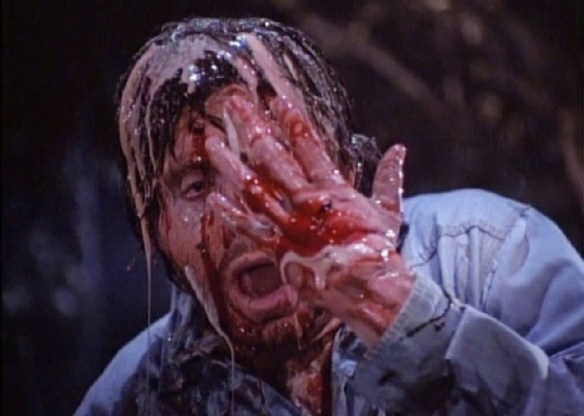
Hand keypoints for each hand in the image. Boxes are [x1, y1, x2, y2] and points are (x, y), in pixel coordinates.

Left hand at [206, 96, 413, 344]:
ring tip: (211, 143)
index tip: (274, 100)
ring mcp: (290, 223)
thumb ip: (389, 177)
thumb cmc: (379, 250)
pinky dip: (231, 215)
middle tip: (234, 105)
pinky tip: (212, 198)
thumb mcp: (389, 210)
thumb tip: (400, 148)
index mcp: (333, 187)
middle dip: (252, 128)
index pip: (308, 144)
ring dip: (231, 164)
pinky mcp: (279, 248)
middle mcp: (307, 200)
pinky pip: (249, 229)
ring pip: (254, 187)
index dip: (290, 120)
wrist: (370, 287)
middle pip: (273, 156)